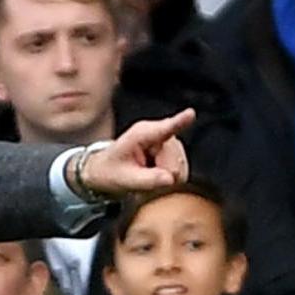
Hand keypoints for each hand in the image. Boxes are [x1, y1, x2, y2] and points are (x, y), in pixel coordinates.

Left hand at [77, 109, 194, 197]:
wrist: (104, 171)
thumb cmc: (110, 172)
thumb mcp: (124, 179)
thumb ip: (147, 180)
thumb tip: (170, 179)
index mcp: (142, 134)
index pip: (165, 128)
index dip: (180, 121)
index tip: (190, 114)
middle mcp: (158, 133)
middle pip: (176, 160)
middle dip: (164, 175)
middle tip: (143, 180)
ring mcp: (166, 141)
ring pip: (180, 166)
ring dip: (165, 177)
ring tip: (145, 177)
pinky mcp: (171, 150)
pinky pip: (179, 169)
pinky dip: (168, 178)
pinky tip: (153, 176)